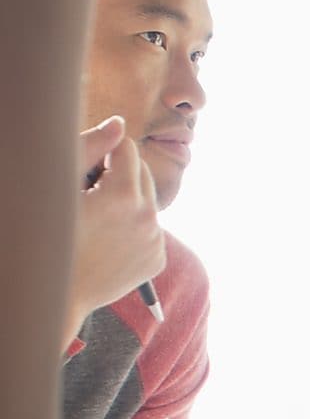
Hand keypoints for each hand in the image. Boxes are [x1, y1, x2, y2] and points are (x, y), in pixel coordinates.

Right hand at [64, 117, 164, 343]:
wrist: (50, 296)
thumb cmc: (42, 237)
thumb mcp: (59, 189)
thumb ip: (90, 149)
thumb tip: (119, 123)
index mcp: (124, 195)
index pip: (126, 148)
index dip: (103, 155)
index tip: (85, 173)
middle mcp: (148, 217)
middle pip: (142, 173)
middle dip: (118, 176)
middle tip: (88, 197)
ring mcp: (155, 241)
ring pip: (147, 201)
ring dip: (127, 201)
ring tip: (95, 220)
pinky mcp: (157, 259)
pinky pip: (150, 229)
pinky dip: (132, 228)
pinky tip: (106, 241)